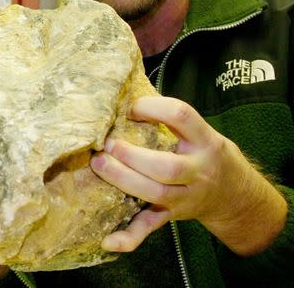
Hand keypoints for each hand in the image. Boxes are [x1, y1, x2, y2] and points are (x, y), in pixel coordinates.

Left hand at [91, 96, 285, 255]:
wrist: (237, 195)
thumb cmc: (207, 154)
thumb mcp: (201, 132)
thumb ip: (171, 120)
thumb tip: (126, 95)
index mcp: (206, 142)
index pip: (183, 117)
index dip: (154, 108)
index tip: (132, 108)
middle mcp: (198, 171)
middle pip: (166, 166)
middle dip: (132, 155)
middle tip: (107, 143)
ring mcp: (185, 197)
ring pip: (154, 193)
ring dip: (123, 180)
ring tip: (99, 164)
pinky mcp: (171, 215)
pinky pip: (150, 227)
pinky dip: (129, 237)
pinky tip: (107, 240)